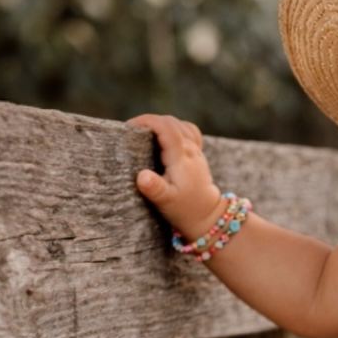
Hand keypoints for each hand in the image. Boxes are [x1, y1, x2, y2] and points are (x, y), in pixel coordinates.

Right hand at [126, 113, 223, 239]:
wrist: (208, 216)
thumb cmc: (185, 210)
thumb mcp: (166, 202)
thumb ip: (154, 188)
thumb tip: (142, 176)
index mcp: (181, 159)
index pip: (166, 128)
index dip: (147, 121)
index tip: (129, 127)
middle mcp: (191, 150)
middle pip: (171, 123)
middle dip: (150, 121)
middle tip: (131, 131)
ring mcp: (196, 151)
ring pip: (179, 125)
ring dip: (160, 123)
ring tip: (144, 132)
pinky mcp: (197, 154)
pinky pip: (187, 131)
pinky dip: (173, 128)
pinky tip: (164, 135)